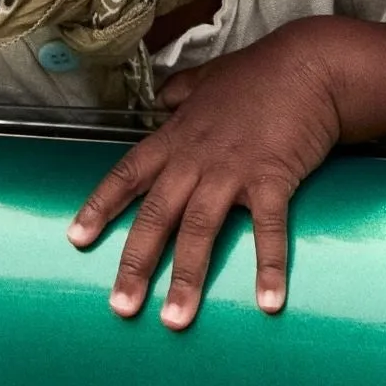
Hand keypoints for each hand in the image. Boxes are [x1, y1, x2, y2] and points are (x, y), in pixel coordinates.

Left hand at [67, 22, 343, 329]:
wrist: (309, 65)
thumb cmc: (258, 73)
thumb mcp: (209, 77)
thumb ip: (181, 92)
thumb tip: (161, 98)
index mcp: (178, 136)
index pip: (128, 173)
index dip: (101, 206)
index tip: (76, 239)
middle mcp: (197, 157)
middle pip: (158, 214)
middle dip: (136, 263)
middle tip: (121, 307)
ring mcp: (234, 169)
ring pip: (200, 229)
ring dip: (187, 278)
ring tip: (175, 320)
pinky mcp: (272, 177)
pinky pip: (268, 229)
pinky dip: (268, 265)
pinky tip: (268, 302)